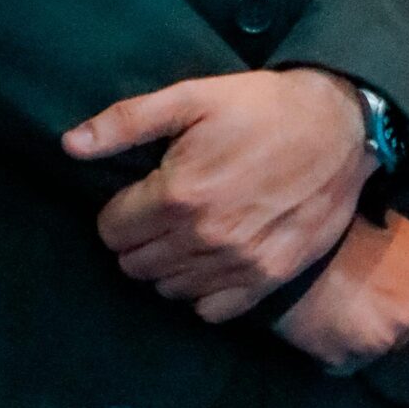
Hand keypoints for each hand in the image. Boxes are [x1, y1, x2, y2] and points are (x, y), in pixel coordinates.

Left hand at [63, 69, 371, 315]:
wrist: (338, 126)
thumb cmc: (260, 107)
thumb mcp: (190, 98)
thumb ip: (125, 123)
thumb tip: (69, 145)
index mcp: (178, 194)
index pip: (113, 230)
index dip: (116, 211)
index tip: (135, 196)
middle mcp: (205, 238)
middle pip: (136, 264)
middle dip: (137, 240)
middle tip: (157, 214)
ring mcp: (239, 264)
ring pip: (170, 289)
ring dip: (166, 266)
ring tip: (182, 234)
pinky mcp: (271, 278)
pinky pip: (213, 310)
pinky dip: (202, 292)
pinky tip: (209, 260)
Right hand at [270, 213, 408, 373]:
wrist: (284, 244)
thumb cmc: (329, 220)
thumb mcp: (378, 214)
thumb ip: (400, 241)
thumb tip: (396, 254)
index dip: (408, 290)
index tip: (386, 288)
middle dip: (392, 317)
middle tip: (360, 305)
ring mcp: (392, 331)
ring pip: (384, 345)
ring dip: (365, 337)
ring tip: (335, 319)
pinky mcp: (359, 356)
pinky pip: (349, 363)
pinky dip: (337, 353)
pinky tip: (318, 332)